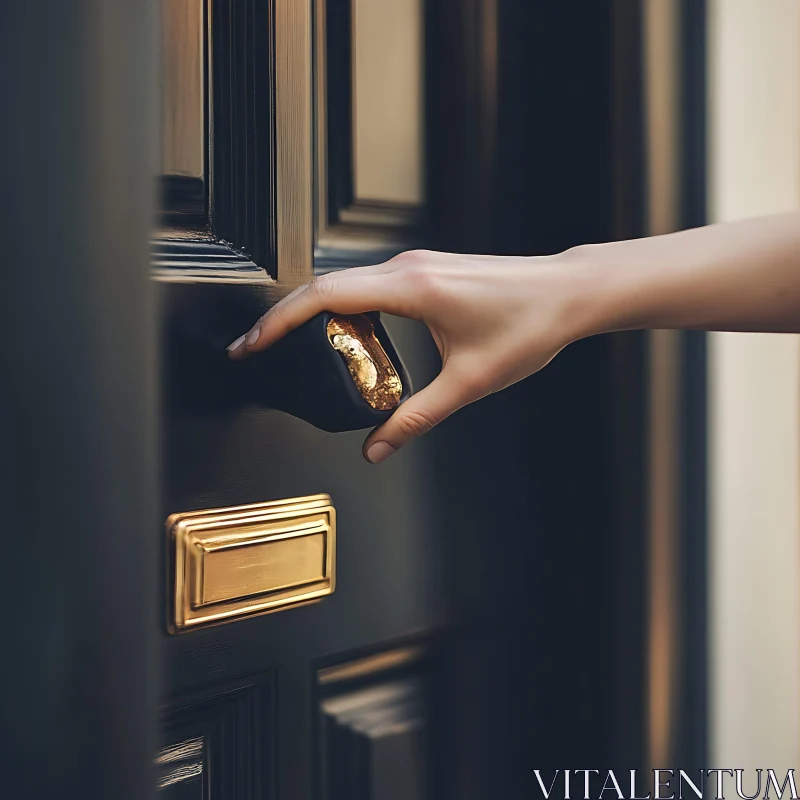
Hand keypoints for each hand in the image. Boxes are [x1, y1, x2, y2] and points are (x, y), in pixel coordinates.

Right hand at [227, 249, 589, 461]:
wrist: (568, 293)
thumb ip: (416, 419)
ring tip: (289, 349)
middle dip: (283, 319)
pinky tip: (342, 338)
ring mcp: (416, 266)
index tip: (253, 344)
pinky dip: (344, 309)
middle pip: (324, 287)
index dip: (280, 320)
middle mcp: (408, 268)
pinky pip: (369, 286)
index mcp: (412, 288)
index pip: (325, 295)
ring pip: (346, 284)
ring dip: (313, 314)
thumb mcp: (469, 382)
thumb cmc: (530, 326)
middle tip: (255, 351)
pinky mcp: (425, 272)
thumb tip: (377, 448)